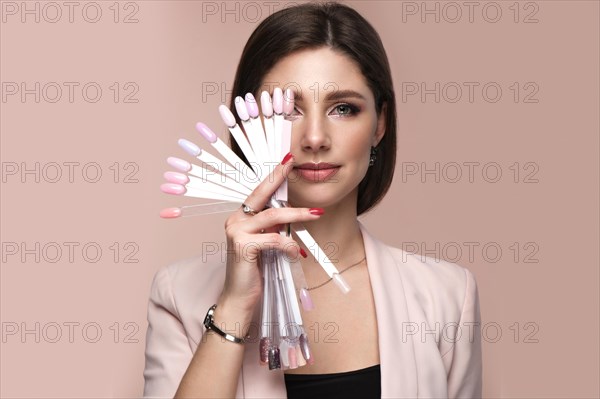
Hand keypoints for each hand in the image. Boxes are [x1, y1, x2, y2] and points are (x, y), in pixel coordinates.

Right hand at [218, 153, 322, 314]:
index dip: (272, 176)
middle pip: (262, 195)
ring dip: (298, 215)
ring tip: (317, 214)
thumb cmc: (253, 273)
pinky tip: (298, 253)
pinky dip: (290, 245)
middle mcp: (235, 221)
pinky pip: (275, 240)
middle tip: (294, 164)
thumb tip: (290, 215)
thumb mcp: (265, 245)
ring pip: (273, 216)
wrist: (239, 300)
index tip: (286, 161)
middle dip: (279, 178)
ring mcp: (236, 232)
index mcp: (239, 218)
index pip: (258, 192)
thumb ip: (272, 228)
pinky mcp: (243, 246)